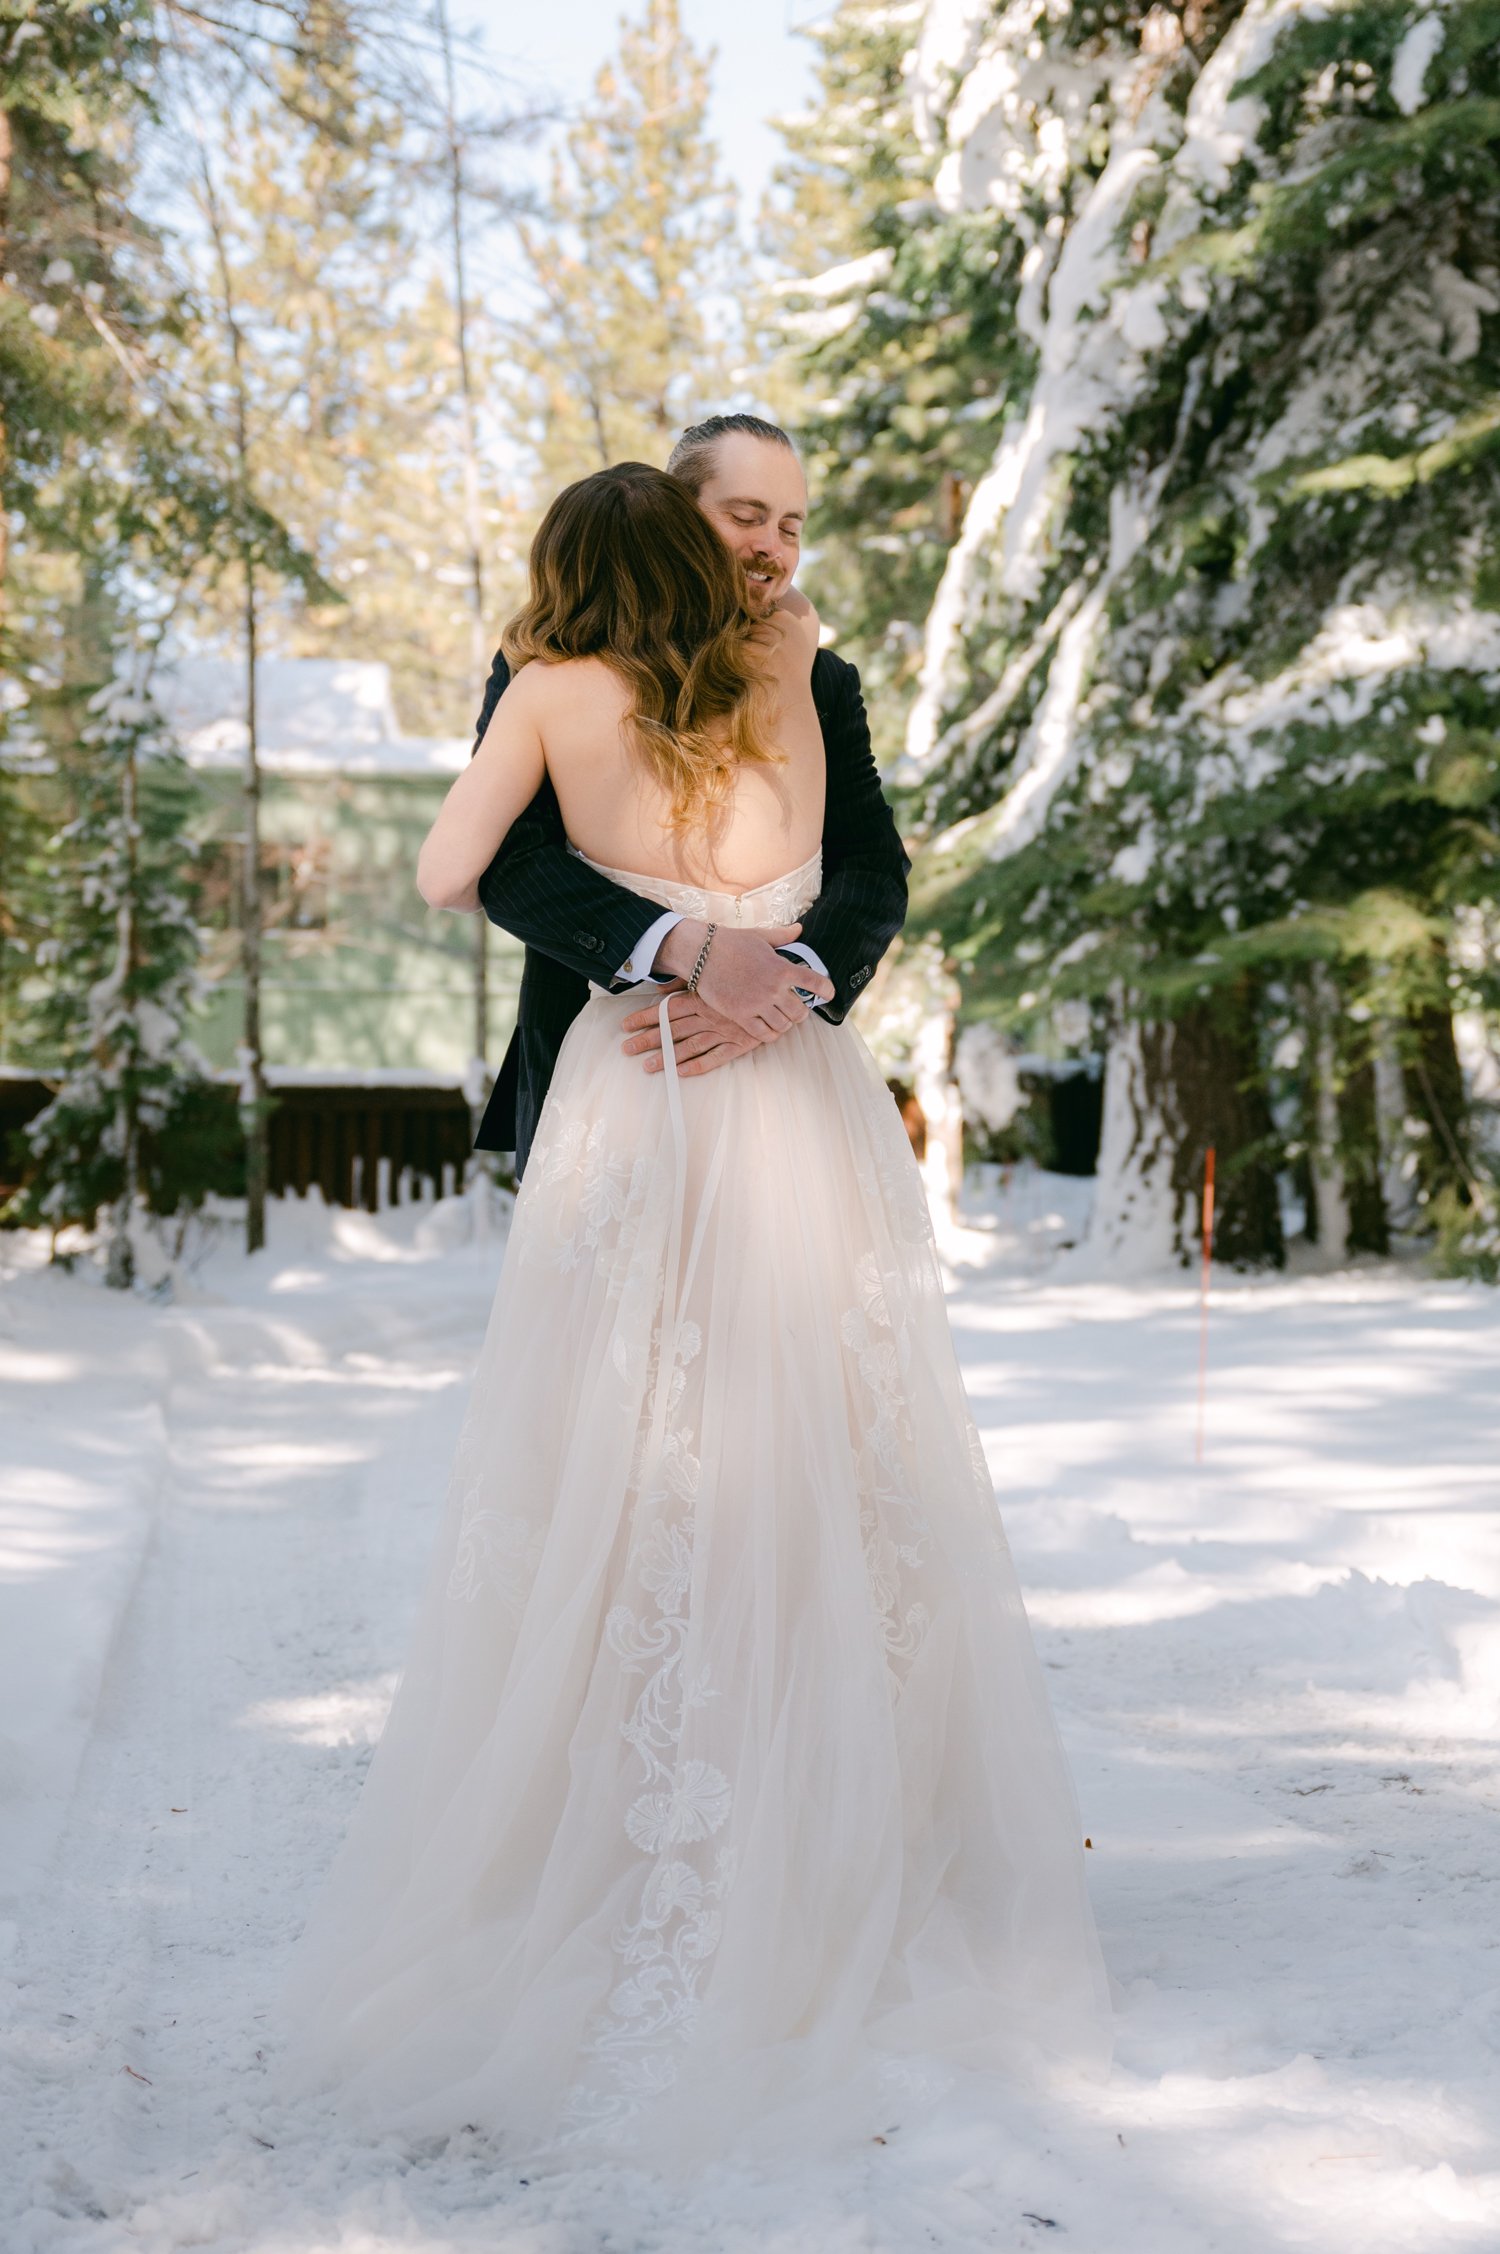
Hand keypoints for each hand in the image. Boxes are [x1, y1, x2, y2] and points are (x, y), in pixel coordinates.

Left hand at [621, 986, 763, 1077]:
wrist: (781, 988)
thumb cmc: (746, 978)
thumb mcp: (715, 973)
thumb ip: (686, 980)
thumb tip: (659, 987)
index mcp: (702, 997)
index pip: (667, 1008)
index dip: (644, 1016)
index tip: (626, 1025)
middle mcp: (709, 1015)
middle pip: (672, 1030)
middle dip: (647, 1040)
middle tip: (627, 1049)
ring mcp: (723, 1031)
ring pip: (689, 1046)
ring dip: (667, 1057)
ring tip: (647, 1066)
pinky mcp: (739, 1044)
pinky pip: (716, 1057)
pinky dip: (698, 1066)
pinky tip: (681, 1072)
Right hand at [655, 919, 833, 1040]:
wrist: (701, 953)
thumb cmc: (731, 942)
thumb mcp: (760, 936)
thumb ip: (783, 936)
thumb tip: (799, 929)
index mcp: (781, 968)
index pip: (814, 982)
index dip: (826, 990)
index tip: (829, 993)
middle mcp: (773, 988)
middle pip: (800, 1013)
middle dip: (800, 1013)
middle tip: (795, 1009)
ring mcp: (757, 1004)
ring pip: (783, 1026)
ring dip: (784, 1024)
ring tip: (780, 1018)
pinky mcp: (740, 1015)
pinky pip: (764, 1034)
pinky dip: (769, 1034)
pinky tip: (768, 1027)